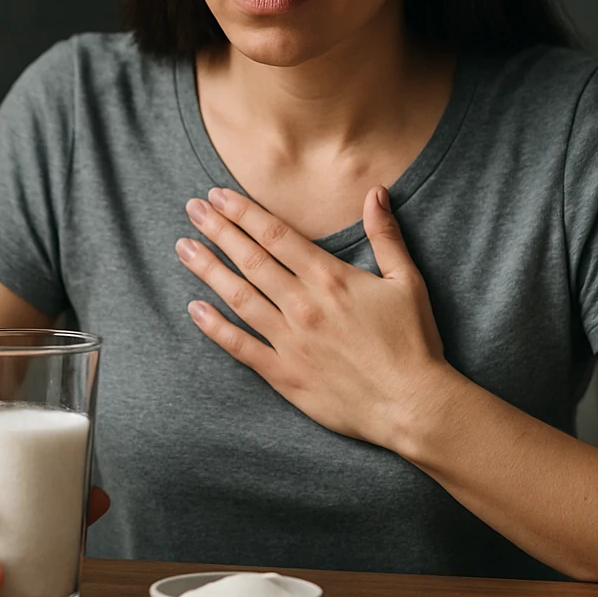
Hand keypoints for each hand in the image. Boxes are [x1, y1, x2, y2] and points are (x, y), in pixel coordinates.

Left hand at [176, 185, 454, 448]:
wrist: (412, 404)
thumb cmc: (413, 342)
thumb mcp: (407, 281)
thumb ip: (385, 235)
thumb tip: (375, 192)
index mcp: (330, 278)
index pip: (276, 235)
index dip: (244, 212)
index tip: (218, 194)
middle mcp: (303, 305)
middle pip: (251, 259)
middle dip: (218, 230)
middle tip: (192, 209)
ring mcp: (290, 341)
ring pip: (239, 297)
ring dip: (208, 270)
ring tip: (184, 247)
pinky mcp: (284, 374)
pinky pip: (241, 347)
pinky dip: (215, 328)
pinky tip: (194, 309)